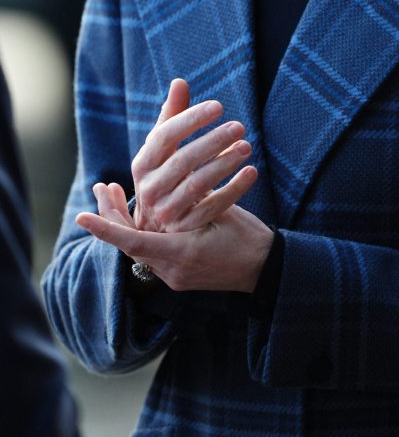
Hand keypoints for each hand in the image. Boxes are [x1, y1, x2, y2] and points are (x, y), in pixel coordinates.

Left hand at [76, 198, 273, 292]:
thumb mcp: (223, 210)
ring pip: (139, 249)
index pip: (132, 242)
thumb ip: (197, 195)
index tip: (82, 216)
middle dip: (111, 218)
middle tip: (101, 188)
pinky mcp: (180, 276)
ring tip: (115, 195)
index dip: (107, 229)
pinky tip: (141, 216)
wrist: (267, 270)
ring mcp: (175, 277)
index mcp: (180, 254)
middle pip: (129, 245)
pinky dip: (142, 234)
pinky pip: (152, 254)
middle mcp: (171, 270)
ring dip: (125, 224)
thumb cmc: (249, 238)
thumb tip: (174, 169)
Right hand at [135, 78, 256, 231]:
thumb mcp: (163, 149)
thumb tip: (179, 82)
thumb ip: (173, 116)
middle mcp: (149, 188)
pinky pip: (212, 208)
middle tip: (239, 126)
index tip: (218, 106)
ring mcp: (166, 211)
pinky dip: (234, 190)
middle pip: (183, 160)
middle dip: (212, 141)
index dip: (191, 119)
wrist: (158, 227)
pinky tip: (252, 172)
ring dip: (224, 164)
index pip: (165, 136)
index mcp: (143, 163)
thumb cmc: (165, 174)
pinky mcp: (186, 229)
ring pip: (197, 185)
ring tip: (247, 147)